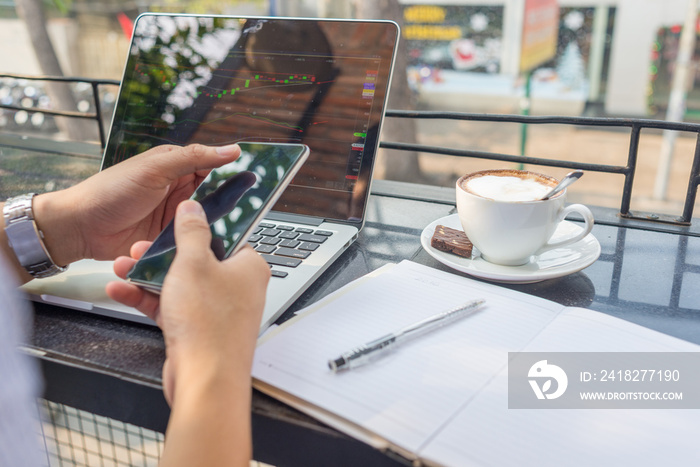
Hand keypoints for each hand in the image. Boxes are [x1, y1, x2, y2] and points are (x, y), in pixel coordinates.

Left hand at [33, 143, 240, 266]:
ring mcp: (174, 217)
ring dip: (213, 225)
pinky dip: (196, 242)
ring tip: (228, 230)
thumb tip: (230, 149)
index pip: (215, 165)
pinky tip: (207, 245)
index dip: (235, 170)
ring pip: (206, 220)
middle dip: (230, 202)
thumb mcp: (155, 169)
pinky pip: (191, 240)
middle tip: (249, 208)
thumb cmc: (110, 192)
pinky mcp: (169, 240)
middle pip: (216, 195)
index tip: (258, 176)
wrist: (80, 228)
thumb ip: (194, 158)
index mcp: (177, 167)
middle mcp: (179, 192)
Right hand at [106, 200, 269, 403]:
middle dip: (162, 254)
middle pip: (197, 260)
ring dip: (148, 275)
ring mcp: (216, 311)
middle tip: (139, 248)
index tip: (175, 220)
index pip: (226, 237)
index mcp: (248, 267)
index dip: (199, 228)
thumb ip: (191, 232)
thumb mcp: (194, 263)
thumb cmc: (209, 324)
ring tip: (120, 266)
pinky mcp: (198, 330)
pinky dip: (147, 299)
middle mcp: (236, 288)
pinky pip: (171, 307)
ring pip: (180, 284)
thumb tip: (194, 209)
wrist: (205, 380)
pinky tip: (120, 290)